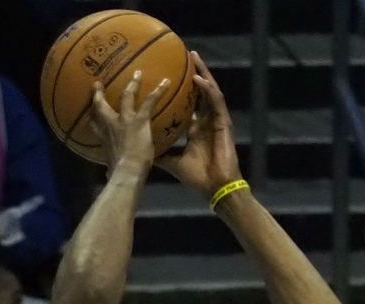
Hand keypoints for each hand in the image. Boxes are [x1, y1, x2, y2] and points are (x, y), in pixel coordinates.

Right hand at [90, 70, 168, 174]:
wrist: (127, 170)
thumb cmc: (119, 172)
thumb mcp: (111, 168)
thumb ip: (110, 168)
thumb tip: (108, 176)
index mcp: (104, 138)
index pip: (94, 126)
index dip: (91, 118)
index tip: (88, 114)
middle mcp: (111, 125)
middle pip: (101, 106)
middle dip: (99, 94)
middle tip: (98, 84)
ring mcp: (125, 119)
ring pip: (127, 96)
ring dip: (133, 84)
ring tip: (138, 72)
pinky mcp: (139, 119)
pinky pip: (149, 101)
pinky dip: (158, 91)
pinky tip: (166, 82)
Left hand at [157, 51, 242, 198]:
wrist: (215, 188)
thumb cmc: (198, 177)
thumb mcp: (173, 162)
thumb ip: (160, 152)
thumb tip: (141, 150)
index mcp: (196, 129)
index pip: (189, 104)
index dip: (183, 90)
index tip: (171, 76)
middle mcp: (206, 121)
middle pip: (200, 92)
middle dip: (194, 73)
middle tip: (186, 55)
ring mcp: (216, 121)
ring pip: (210, 91)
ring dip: (203, 73)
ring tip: (194, 57)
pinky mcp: (223, 123)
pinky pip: (215, 102)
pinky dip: (207, 90)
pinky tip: (198, 78)